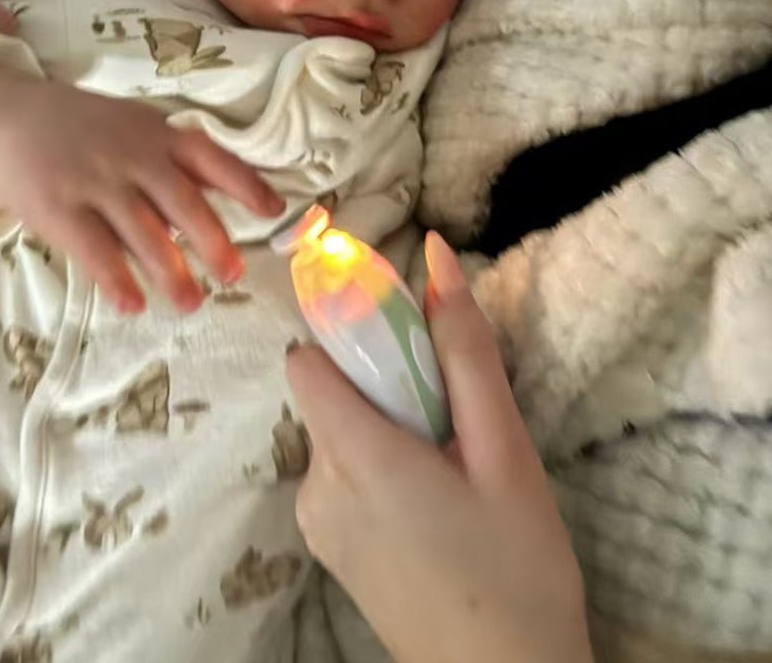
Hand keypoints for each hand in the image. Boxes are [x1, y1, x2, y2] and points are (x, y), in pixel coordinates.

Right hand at [0, 75, 284, 312]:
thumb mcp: (140, 129)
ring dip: (170, 271)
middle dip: (211, 239)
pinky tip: (133, 305)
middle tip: (233, 274)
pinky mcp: (59, 209)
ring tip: (191, 303)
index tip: (274, 211)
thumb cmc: (93, 134)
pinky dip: (115, 279)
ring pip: (141, 231)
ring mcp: (94, 181)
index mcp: (158, 135)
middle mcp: (132, 156)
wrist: (13, 125)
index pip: (210, 158)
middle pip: (181, 201)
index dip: (245, 183)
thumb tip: (240, 195)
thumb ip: (183, 161)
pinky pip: (92, 249)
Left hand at [286, 231, 593, 662]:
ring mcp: (316, 522)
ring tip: (446, 468)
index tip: (398, 345)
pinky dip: (372, 465)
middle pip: (323, 393)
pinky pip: (337, 474)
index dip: (344, 337)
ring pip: (333, 432)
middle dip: (377, 384)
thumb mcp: (505, 451)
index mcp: (353, 455)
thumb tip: (434, 255)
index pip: (305, 359)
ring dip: (379, 426)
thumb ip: (464, 350)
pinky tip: (428, 502)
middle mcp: (316, 485)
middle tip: (446, 420)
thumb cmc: (516, 568)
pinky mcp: (326, 547)